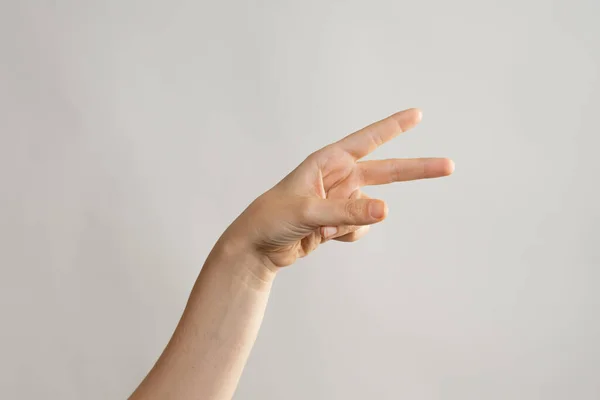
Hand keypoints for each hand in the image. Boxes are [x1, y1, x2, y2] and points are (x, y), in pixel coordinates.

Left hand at [223, 108, 453, 268]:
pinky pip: (359, 228)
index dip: (393, 127)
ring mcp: (340, 200)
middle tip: (449, 166)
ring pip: (370, 210)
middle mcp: (338, 178)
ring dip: (353, 221)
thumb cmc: (272, 218)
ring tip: (322, 226)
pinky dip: (346, 235)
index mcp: (328, 162)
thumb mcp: (309, 211)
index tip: (417, 114)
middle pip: (385, 172)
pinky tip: (322, 237)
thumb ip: (348, 212)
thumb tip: (386, 211)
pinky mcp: (339, 222)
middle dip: (415, 170)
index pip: (368, 140)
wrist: (257, 247)